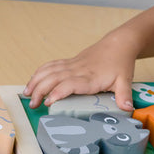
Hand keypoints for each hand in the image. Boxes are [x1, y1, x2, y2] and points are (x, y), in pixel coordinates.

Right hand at [23, 33, 137, 110]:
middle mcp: (78, 70)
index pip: (70, 84)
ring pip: (49, 71)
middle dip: (40, 90)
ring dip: (36, 81)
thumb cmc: (121, 63)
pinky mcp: (70, 62)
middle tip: (33, 104)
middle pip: (54, 78)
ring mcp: (72, 65)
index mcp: (90, 77)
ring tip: (26, 94)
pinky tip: (33, 81)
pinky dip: (40, 72)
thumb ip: (124, 95)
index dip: (58, 93)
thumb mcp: (125, 80)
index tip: (48, 102)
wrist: (118, 44)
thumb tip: (127, 108)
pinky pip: (51, 65)